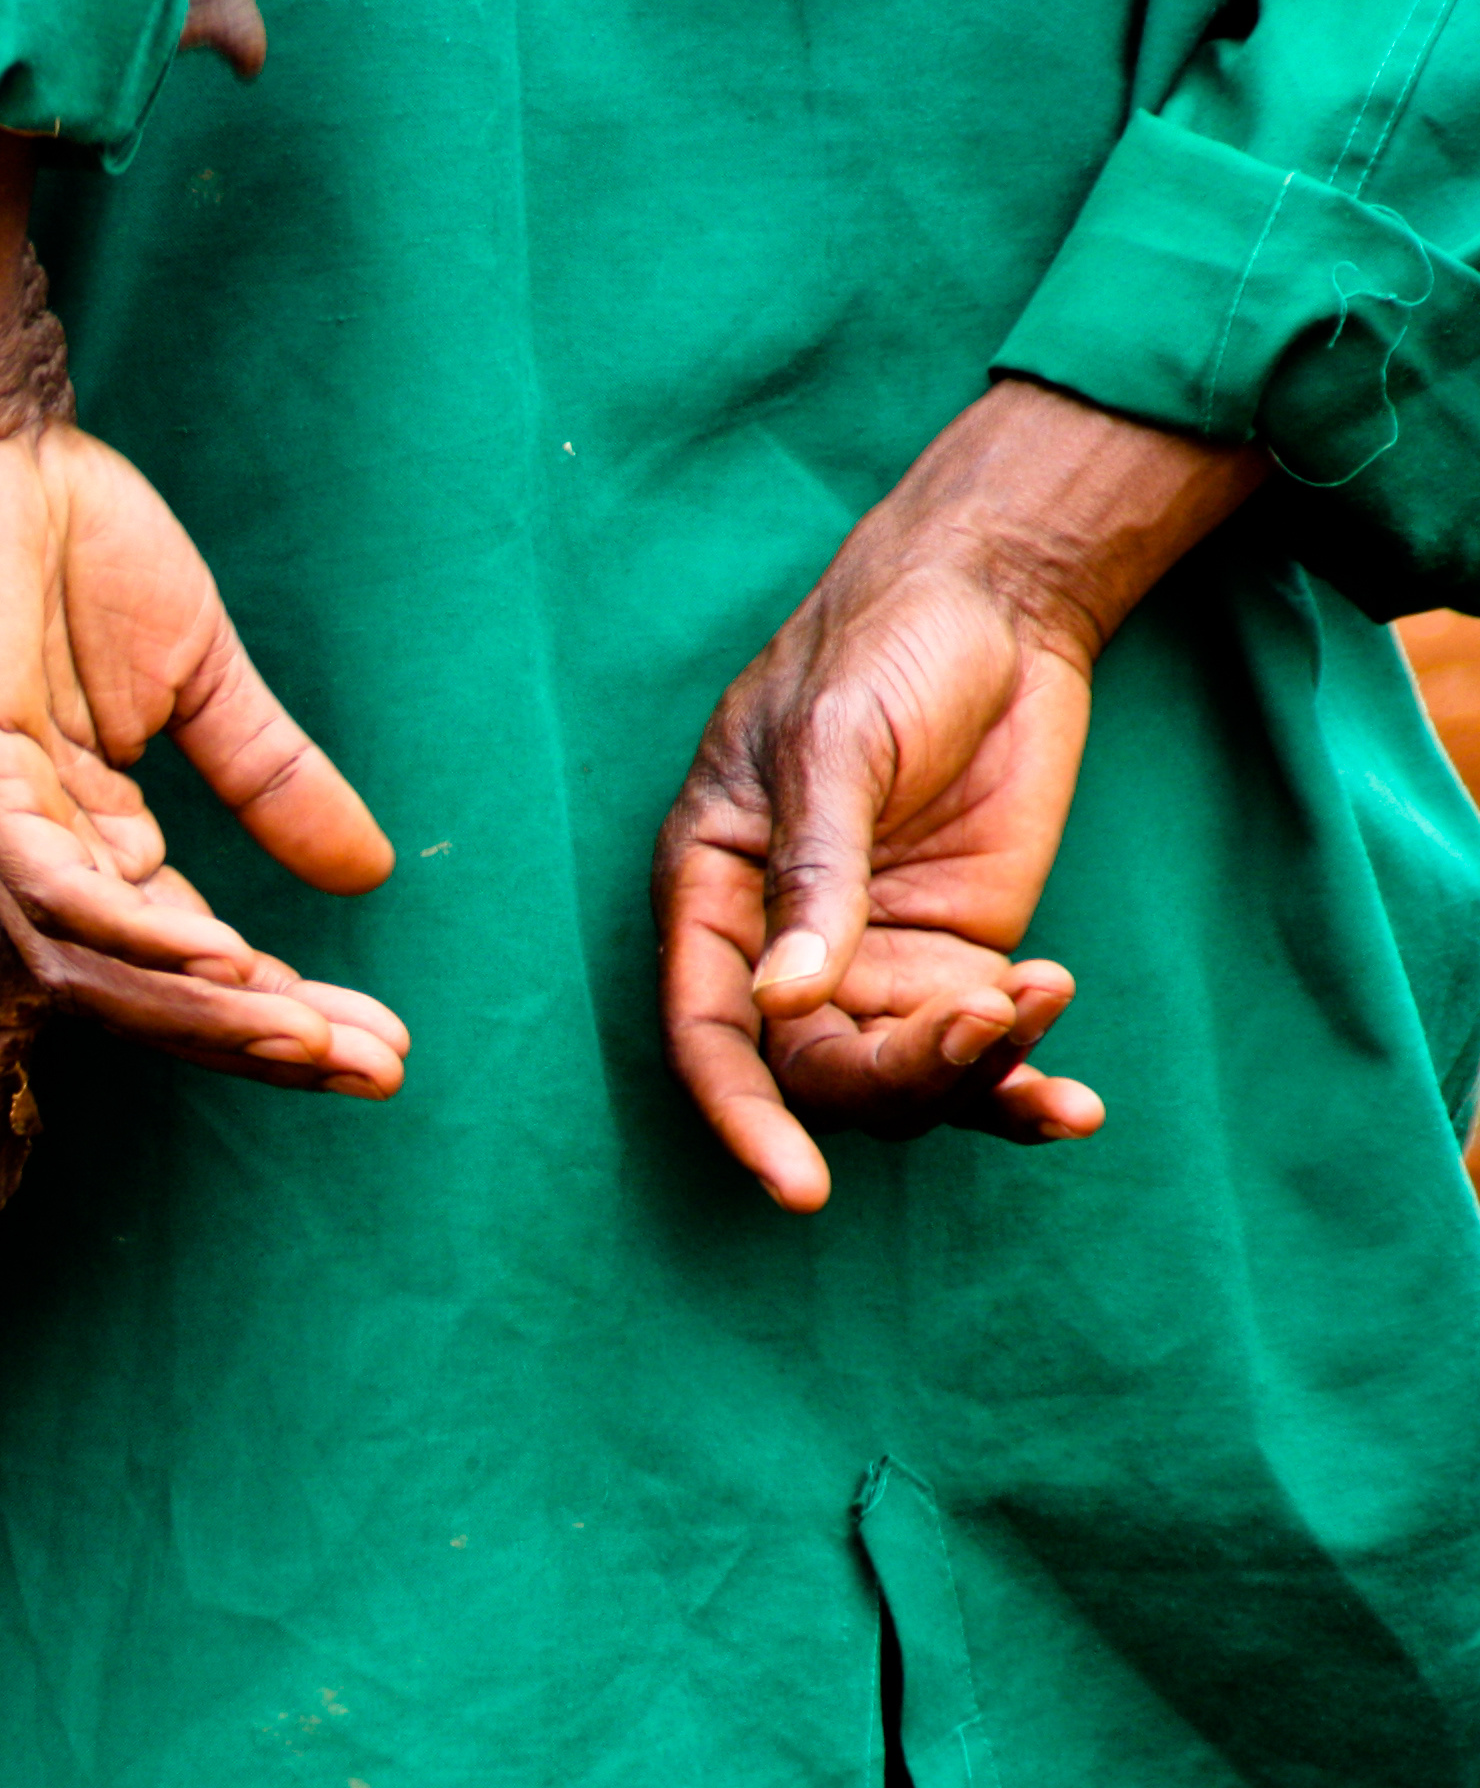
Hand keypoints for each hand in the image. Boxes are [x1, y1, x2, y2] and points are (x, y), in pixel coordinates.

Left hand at [0, 120, 405, 1094]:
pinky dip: (132, 930)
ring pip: (94, 963)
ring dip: (202, 1015)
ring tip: (307, 1040)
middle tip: (373, 1073)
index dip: (283, 1012)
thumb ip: (271, 778)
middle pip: (145, 994)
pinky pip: (52, 880)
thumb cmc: (71, 545)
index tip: (389, 1049)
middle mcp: (39, 851)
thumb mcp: (202, 678)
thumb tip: (367, 877)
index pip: (191, 964)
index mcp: (93, 839)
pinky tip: (219, 958)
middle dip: (259, 1042)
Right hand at [653, 381, 1266, 1208]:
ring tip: (1041, 1002)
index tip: (799, 1188)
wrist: (998, 599)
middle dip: (897, 1076)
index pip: (711, 1034)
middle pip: (816, 1072)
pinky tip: (1075, 1097)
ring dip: (974, 1077)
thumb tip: (787, 998)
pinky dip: (1023, 1084)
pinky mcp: (960, 958)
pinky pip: (981, 1053)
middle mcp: (784, 949)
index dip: (744, 1117)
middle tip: (982, 1028)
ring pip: (903, 1079)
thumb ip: (813, 870)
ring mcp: (875, 960)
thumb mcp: (834, 744)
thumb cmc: (880, 647)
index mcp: (714, 894)